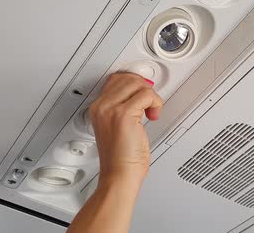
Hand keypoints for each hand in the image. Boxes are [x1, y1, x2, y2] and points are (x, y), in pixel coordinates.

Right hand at [89, 72, 162, 186]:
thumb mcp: (118, 126)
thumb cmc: (121, 158)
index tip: (143, 94)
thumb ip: (123, 107)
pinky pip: (146, 94)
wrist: (119, 175)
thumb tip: (140, 92)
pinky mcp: (123, 114)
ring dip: (151, 96)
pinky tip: (153, 115)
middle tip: (149, 103)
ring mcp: (111, 109)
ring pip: (137, 84)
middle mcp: (101, 107)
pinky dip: (155, 102)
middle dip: (143, 88)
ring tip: (150, 110)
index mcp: (98, 108)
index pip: (116, 80)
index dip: (134, 84)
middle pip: (127, 78)